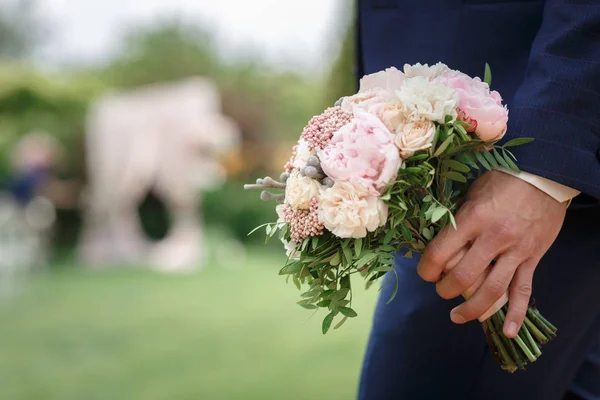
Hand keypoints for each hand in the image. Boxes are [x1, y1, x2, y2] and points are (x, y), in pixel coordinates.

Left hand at [417, 170, 567, 337]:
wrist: (544, 176)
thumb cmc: (501, 181)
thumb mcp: (471, 193)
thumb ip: (456, 219)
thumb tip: (438, 242)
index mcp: (472, 219)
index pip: (439, 254)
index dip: (426, 269)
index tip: (424, 273)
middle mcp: (493, 238)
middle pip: (463, 278)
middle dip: (445, 290)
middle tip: (441, 291)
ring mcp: (515, 251)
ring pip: (492, 291)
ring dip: (471, 310)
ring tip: (456, 317)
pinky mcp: (532, 259)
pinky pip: (523, 291)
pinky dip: (516, 314)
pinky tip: (507, 331)